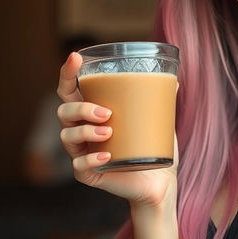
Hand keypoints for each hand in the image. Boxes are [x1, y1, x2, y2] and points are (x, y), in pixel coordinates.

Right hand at [56, 52, 179, 208]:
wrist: (160, 182)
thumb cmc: (153, 147)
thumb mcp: (158, 120)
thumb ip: (160, 101)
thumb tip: (173, 81)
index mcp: (93, 113)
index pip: (71, 90)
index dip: (68, 73)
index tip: (75, 57)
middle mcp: (83, 131)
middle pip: (64, 111)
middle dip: (81, 108)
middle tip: (107, 113)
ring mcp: (83, 153)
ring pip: (67, 136)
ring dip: (86, 130)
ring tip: (109, 132)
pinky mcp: (88, 174)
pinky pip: (79, 166)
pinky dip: (91, 159)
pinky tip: (106, 156)